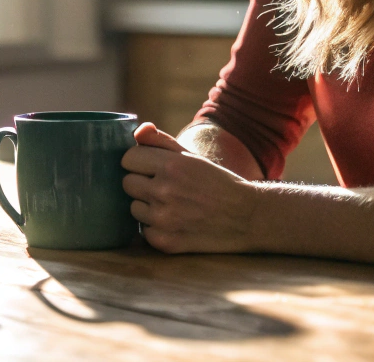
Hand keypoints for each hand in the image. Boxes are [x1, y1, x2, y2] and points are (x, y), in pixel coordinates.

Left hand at [122, 122, 260, 254]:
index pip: (128, 159)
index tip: (150, 168)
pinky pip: (143, 230)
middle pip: (127, 183)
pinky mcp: (165, 241)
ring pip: (133, 208)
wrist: (246, 217)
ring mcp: (163, 218)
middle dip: (140, 184)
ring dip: (146, 206)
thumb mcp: (192, 157)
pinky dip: (155, 228)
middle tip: (162, 187)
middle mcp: (164, 191)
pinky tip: (175, 223)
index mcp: (170, 165)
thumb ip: (160, 141)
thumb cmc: (216, 182)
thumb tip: (137, 132)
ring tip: (170, 205)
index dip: (138, 163)